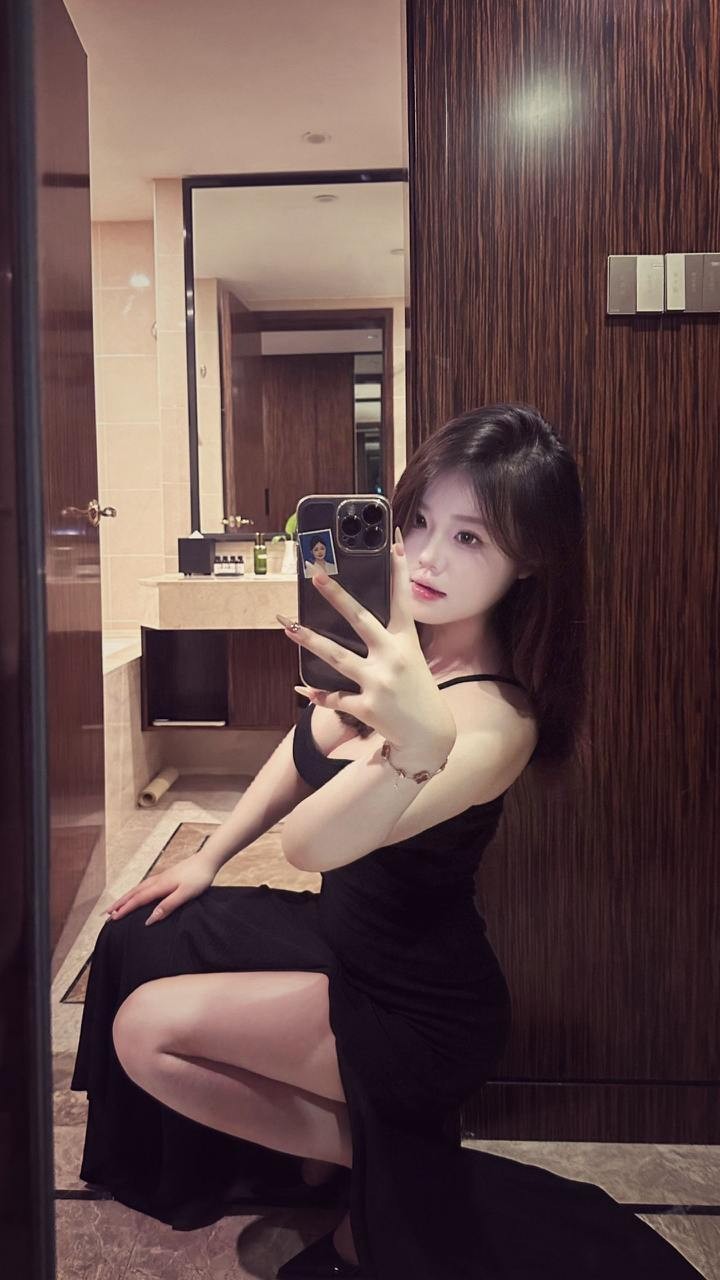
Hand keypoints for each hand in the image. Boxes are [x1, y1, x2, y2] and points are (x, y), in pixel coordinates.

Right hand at [102, 856, 214, 925]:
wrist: (208, 859)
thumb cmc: (199, 877)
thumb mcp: (185, 894)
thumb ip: (167, 906)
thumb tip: (149, 919)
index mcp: (160, 886)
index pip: (137, 900)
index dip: (124, 910)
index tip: (112, 919)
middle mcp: (157, 880)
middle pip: (133, 893)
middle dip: (119, 904)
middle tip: (105, 914)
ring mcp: (161, 877)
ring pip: (138, 889)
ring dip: (126, 898)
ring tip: (116, 906)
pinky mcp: (166, 876)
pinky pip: (145, 886)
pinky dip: (136, 892)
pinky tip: (138, 895)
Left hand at [276, 527, 456, 754]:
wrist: (429, 735)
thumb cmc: (417, 690)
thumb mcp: (411, 657)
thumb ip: (390, 636)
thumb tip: (362, 615)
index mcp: (405, 642)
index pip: (402, 599)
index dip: (399, 569)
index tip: (394, 540)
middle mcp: (392, 658)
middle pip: (360, 620)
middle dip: (336, 596)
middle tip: (314, 575)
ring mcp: (378, 682)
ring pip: (337, 657)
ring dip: (311, 640)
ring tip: (288, 626)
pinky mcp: (367, 707)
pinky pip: (335, 697)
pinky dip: (317, 693)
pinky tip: (300, 685)